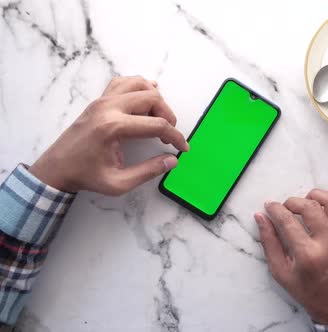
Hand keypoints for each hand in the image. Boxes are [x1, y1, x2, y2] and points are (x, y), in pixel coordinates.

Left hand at [29, 76, 188, 194]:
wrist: (57, 167)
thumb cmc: (86, 176)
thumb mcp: (119, 182)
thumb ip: (149, 171)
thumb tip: (172, 160)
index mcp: (113, 128)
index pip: (157, 125)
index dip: (175, 137)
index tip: (182, 148)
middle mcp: (109, 108)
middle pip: (152, 98)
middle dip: (168, 116)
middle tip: (169, 135)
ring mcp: (102, 100)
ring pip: (139, 84)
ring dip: (155, 98)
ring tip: (158, 118)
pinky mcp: (99, 100)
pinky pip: (123, 83)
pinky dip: (139, 87)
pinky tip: (145, 100)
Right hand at [255, 189, 327, 324]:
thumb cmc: (308, 291)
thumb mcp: (280, 271)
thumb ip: (269, 242)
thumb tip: (261, 216)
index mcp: (307, 254)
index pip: (287, 220)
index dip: (275, 209)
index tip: (269, 206)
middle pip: (310, 207)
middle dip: (293, 201)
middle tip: (285, 207)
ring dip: (317, 195)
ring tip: (306, 201)